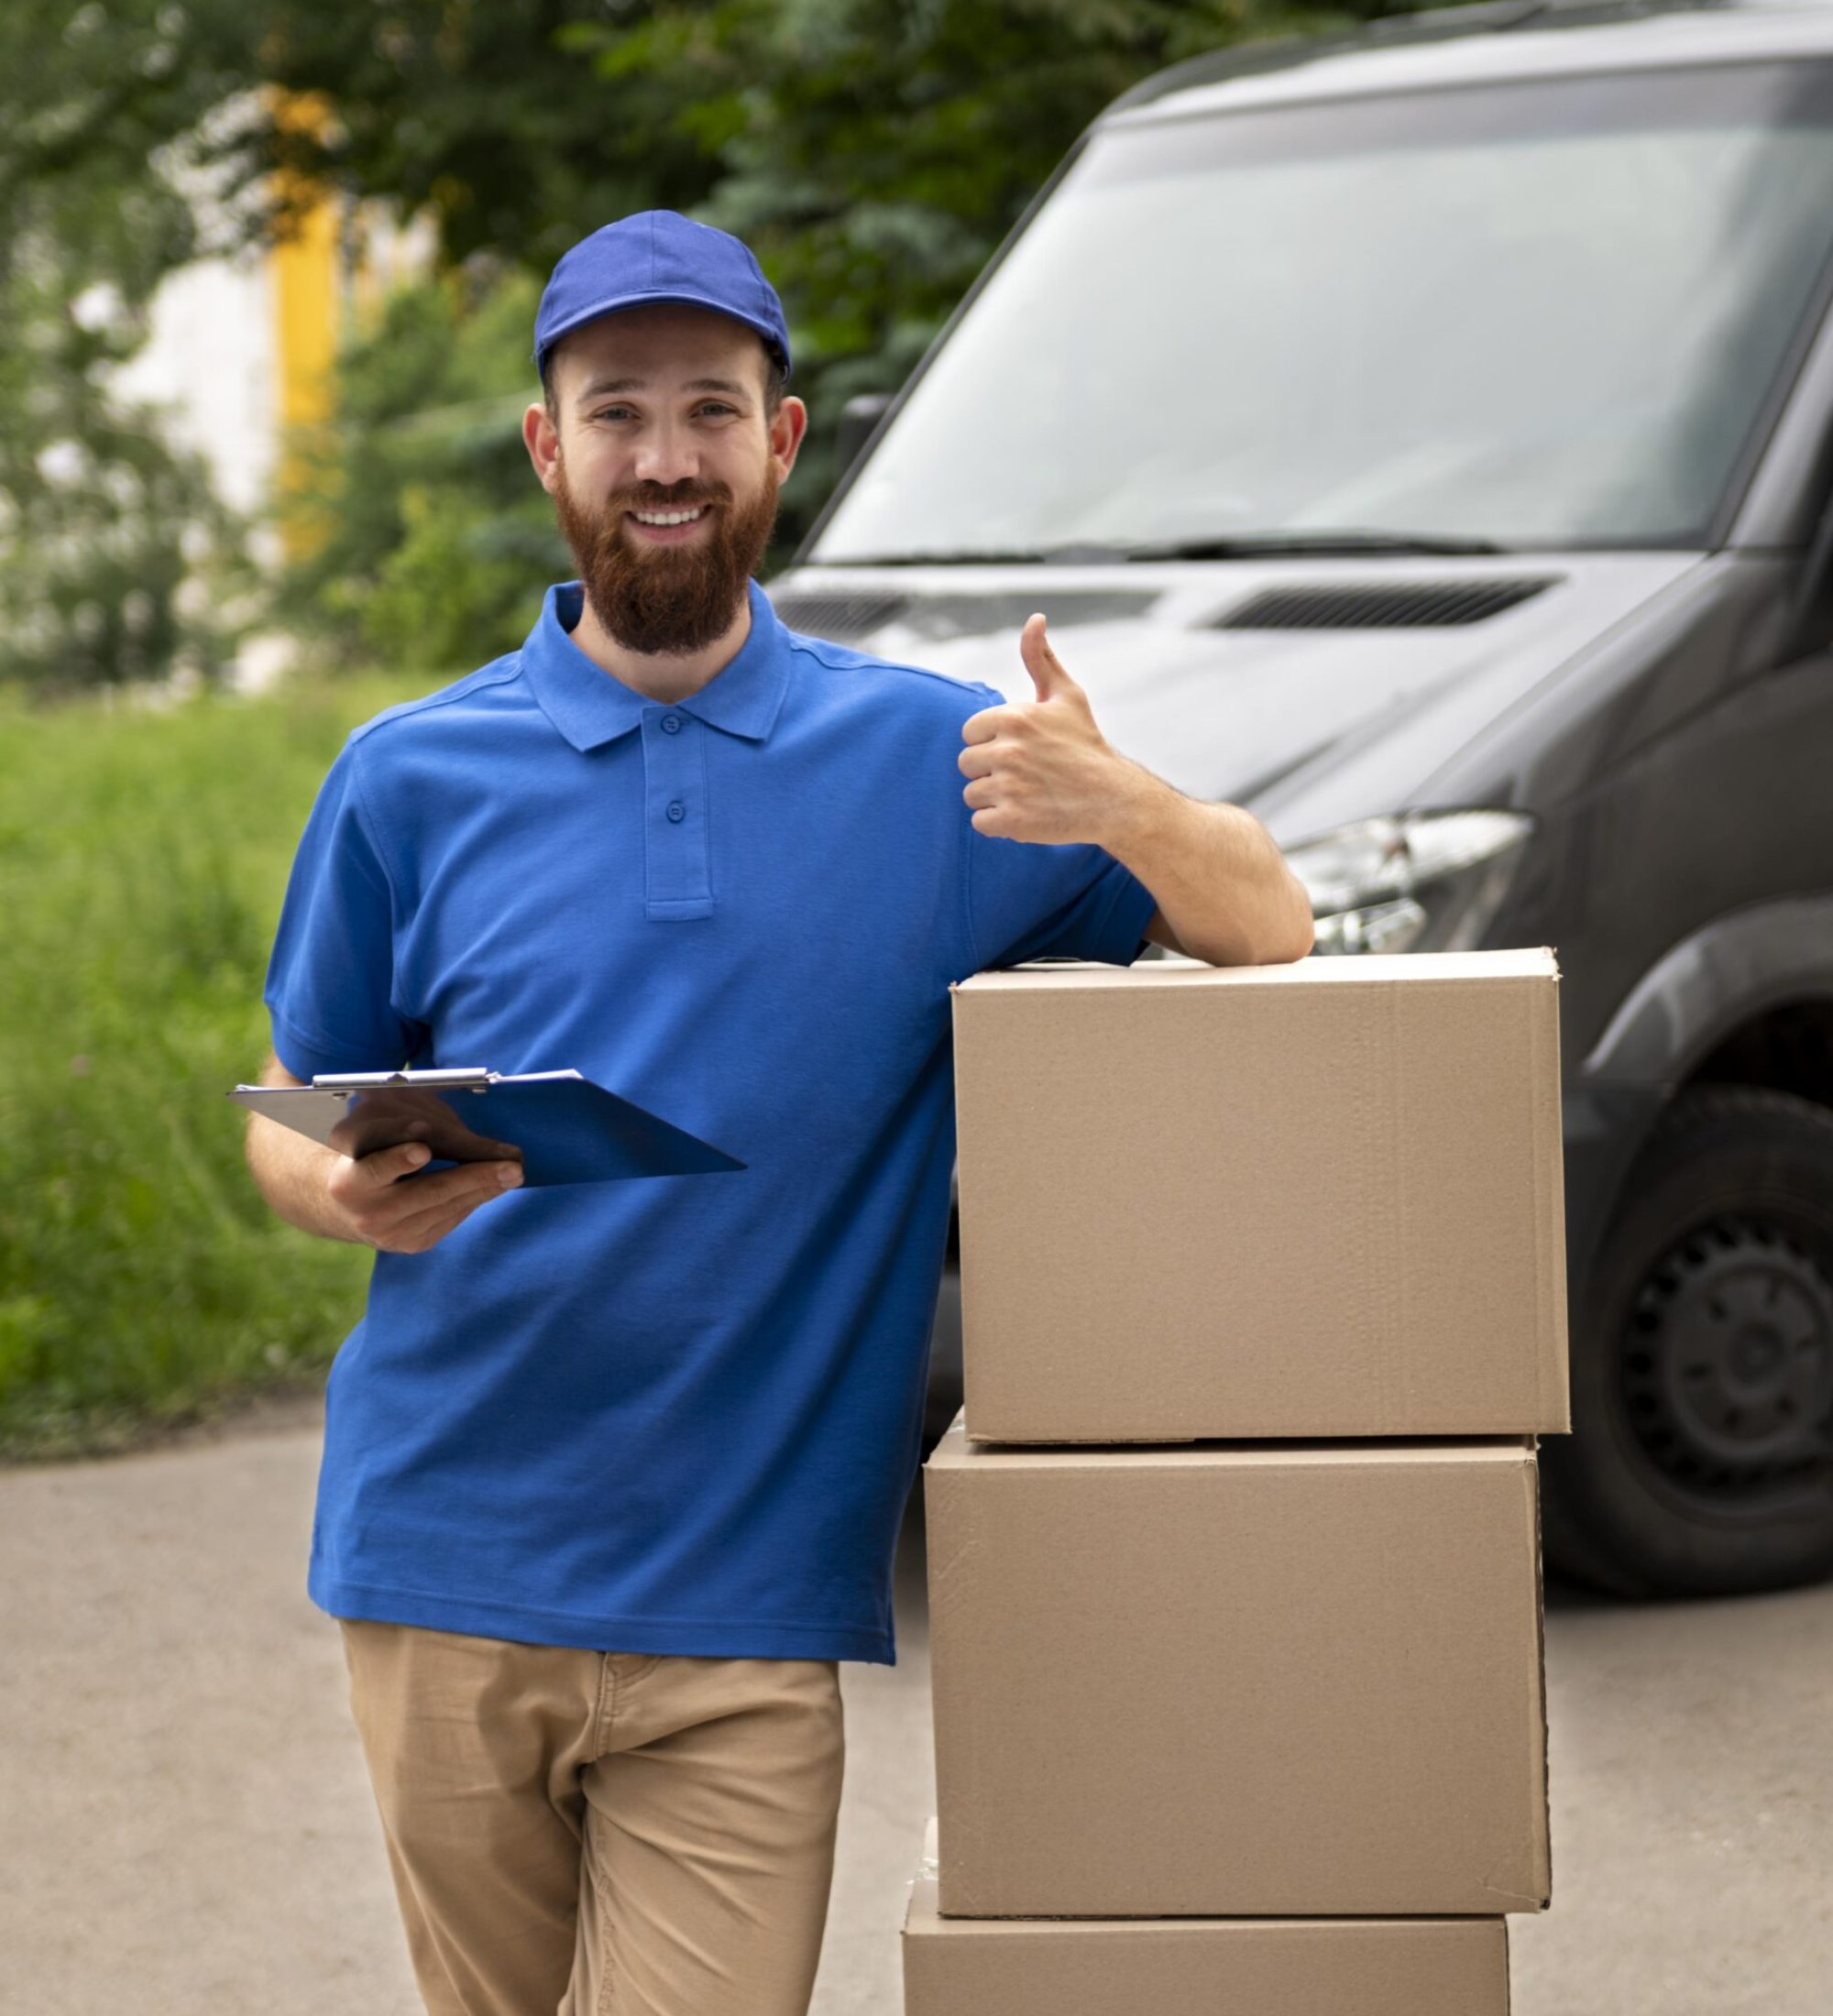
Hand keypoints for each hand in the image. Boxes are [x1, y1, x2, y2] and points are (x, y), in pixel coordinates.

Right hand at [324, 1138, 523, 1254]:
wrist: (344, 1207)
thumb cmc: (366, 1158)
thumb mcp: (373, 1140)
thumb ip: (407, 1133)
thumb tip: (456, 1131)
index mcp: (350, 1182)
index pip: (375, 1169)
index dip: (399, 1160)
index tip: (422, 1150)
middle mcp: (369, 1214)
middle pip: (428, 1192)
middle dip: (474, 1176)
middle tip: (510, 1166)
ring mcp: (392, 1235)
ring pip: (446, 1207)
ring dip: (485, 1188)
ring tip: (513, 1173)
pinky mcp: (412, 1245)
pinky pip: (451, 1218)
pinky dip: (474, 1198)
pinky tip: (495, 1185)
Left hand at [958, 613, 1141, 844]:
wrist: (1114, 798)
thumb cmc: (1086, 745)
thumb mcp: (1067, 696)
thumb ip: (1041, 658)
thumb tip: (1035, 619)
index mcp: (1014, 717)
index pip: (970, 732)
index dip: (991, 741)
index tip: (1019, 749)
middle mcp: (1008, 750)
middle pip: (967, 763)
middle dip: (991, 770)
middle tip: (1026, 774)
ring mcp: (1009, 787)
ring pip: (972, 794)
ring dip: (994, 798)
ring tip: (1027, 794)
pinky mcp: (1012, 821)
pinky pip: (980, 822)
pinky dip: (998, 824)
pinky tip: (1025, 814)